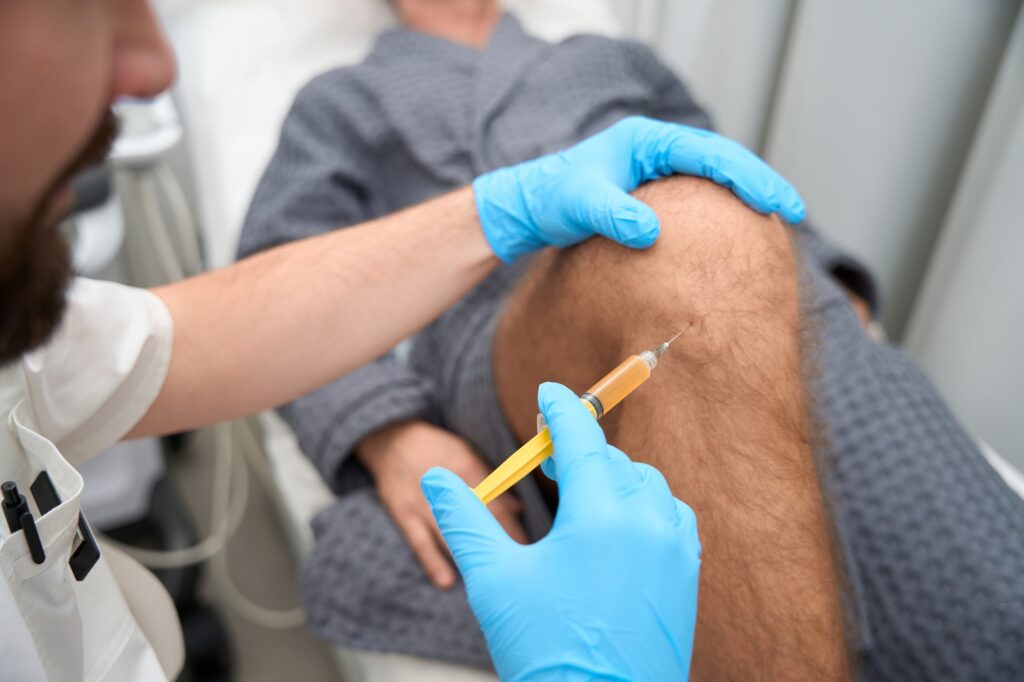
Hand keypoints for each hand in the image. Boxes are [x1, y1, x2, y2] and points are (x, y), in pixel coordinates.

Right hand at [356, 420, 527, 588]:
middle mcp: (444, 483)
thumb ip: (491, 483)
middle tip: (517, 569)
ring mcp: (422, 501)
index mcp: (465, 466)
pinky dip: (433, 563)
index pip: (494, 499)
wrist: (390, 441)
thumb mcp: (466, 456)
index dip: (511, 526)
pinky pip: (419, 542)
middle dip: (497, 544)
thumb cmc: (437, 449)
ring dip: (470, 556)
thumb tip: (518, 511)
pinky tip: (447, 581)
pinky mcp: (403, 515)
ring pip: (450, 532)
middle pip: (475, 518)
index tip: (529, 548)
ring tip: (491, 580)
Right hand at [421, 383, 700, 680]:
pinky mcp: (685, 576)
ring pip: (647, 485)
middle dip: (579, 451)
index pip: (581, 440)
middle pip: (613, 460)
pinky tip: (622, 523)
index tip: (549, 391)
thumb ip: (465, 520)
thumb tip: (434, 479)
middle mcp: (646, 522)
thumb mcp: (493, 581)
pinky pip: (672, 517)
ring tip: (580, 493)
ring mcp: (673, 550)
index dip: (561, 410)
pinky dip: (646, 505)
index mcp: (601, 515)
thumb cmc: (546, 649)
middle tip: (545, 461)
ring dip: (614, 476)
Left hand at [473, 115, 805, 261]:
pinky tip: (742, 230)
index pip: (710, 154)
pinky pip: (701, 192)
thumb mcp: (580, 207)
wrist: (531, 207)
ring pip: (716, 176)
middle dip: (761, 183)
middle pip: (723, 159)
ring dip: (748, 193)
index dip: (747, 176)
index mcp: (647, 141)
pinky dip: (726, 206)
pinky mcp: (656, 188)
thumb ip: (612, 215)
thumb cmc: (554, 201)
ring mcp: (658, 167)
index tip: (775, 203)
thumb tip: (649, 232)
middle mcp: (658, 148)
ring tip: (781, 219)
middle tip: (794, 212)